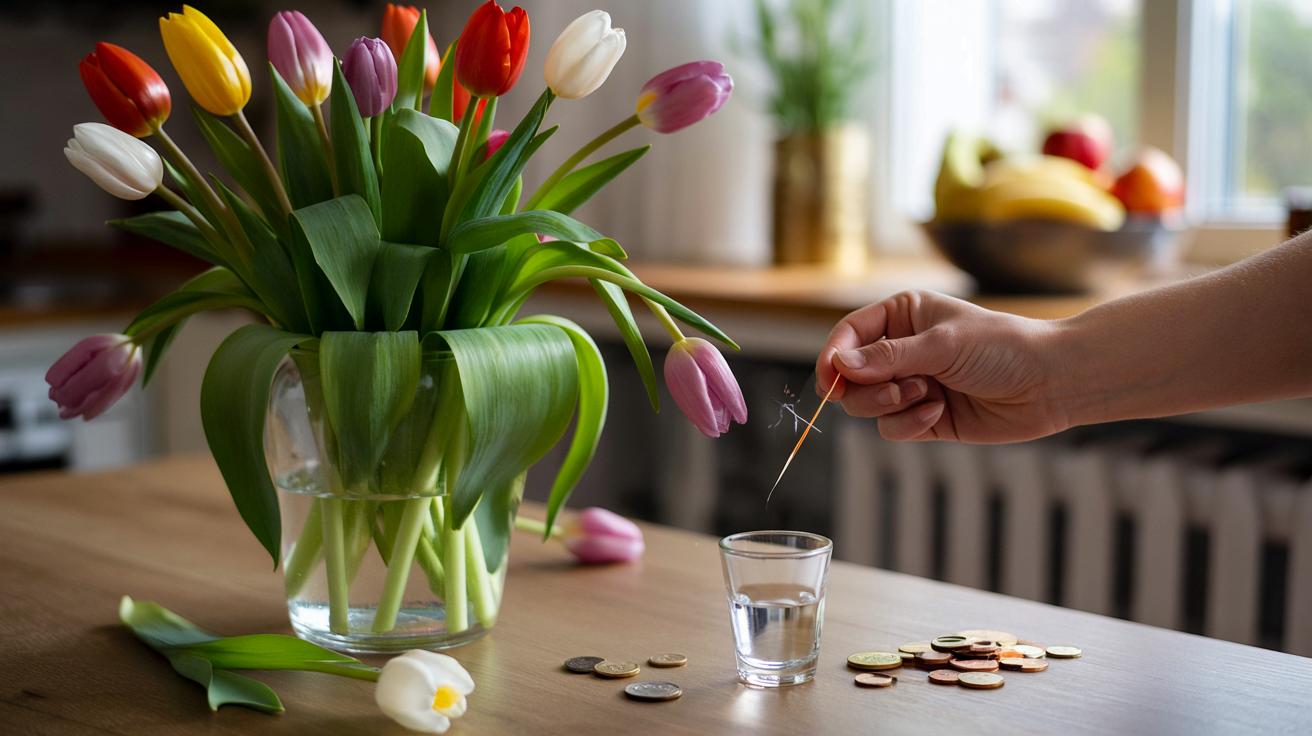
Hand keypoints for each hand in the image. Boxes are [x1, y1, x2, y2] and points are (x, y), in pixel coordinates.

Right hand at [815, 291, 1070, 442]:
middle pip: (851, 376)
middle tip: (897, 390)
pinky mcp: (923, 417)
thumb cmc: (1002, 348)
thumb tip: (838, 364)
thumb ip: (886, 357)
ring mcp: (911, 385)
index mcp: (902, 316)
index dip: (832, 357)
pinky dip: (910, 424)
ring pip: (867, 406)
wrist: (1049, 384)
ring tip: (925, 396)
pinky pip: (892, 428)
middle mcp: (901, 349)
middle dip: (868, 389)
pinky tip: (940, 413)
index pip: (849, 334)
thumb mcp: (940, 345)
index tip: (829, 381)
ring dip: (891, 405)